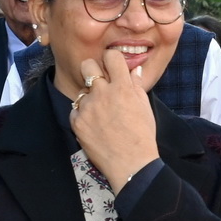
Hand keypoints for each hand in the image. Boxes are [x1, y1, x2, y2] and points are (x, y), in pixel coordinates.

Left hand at [66, 49, 162, 190]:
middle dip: (93, 70)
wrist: (131, 164)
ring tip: (101, 114)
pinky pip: (75, 110)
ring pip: (82, 91)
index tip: (112, 66)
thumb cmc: (142, 136)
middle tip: (98, 82)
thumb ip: (136, 86)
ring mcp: (88, 107)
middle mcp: (103, 93)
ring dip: (90, 98)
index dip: (111, 59)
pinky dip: (83, 115)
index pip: (111, 56)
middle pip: (87, 65)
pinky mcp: (77, 122)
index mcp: (122, 87)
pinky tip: (94, 126)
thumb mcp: (144, 108)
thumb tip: (134, 70)